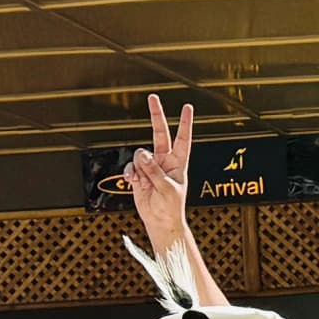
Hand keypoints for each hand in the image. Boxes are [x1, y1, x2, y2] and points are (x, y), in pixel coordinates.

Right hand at [123, 95, 194, 265]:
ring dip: (140, 167)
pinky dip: (130, 174)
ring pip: (140, 155)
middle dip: (156, 115)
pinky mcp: (138, 174)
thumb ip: (155, 171)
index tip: (187, 106)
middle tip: (153, 97)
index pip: (182, 138)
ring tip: (144, 180)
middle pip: (160, 133)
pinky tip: (133, 182)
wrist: (160, 220)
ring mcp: (150, 166)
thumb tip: (142, 154)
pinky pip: (131, 167)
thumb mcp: (167, 188)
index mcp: (178, 162)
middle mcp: (164, 160)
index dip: (185, 123)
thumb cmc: (171, 206)